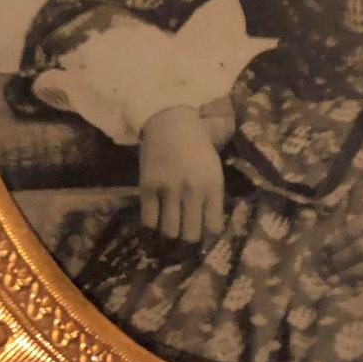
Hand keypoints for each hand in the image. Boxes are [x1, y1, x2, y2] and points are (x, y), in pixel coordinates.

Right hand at [139, 106, 224, 242]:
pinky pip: (149, 220)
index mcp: (213, 185)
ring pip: (170, 231)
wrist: (171, 121)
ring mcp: (169, 189)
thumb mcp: (214, 169)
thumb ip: (212, 196)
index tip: (203, 234)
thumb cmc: (197, 146)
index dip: (208, 235)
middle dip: (188, 240)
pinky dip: (151, 225)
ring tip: (169, 232)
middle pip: (191, 235)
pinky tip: (154, 221)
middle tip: (184, 237)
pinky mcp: (148, 186)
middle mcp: (193, 190)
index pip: (214, 227)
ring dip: (170, 234)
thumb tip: (209, 229)